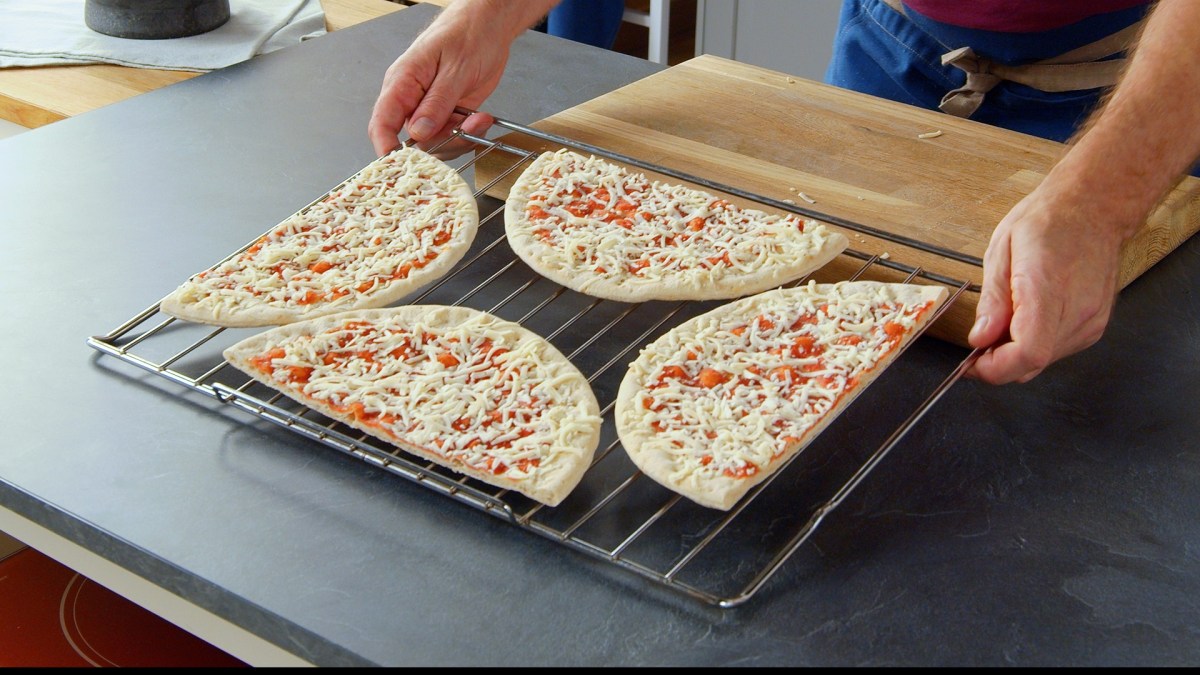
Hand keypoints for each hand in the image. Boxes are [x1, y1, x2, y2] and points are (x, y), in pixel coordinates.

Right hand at [367, 7, 508, 157]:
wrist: (488, 24)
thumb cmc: (466, 33)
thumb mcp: (455, 69)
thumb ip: (436, 103)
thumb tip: (418, 133)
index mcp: (402, 82)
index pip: (382, 122)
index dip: (387, 148)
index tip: (401, 165)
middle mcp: (412, 99)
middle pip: (412, 141)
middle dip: (440, 144)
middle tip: (464, 131)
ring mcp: (430, 108)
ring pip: (435, 143)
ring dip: (459, 138)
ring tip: (479, 119)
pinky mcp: (449, 114)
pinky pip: (452, 136)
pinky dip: (469, 134)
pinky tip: (481, 118)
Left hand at [965, 182, 1126, 383]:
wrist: (1094, 208)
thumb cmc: (1049, 221)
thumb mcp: (1002, 250)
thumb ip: (992, 300)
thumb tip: (980, 338)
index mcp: (1048, 288)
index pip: (1027, 353)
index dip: (995, 368)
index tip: (972, 364)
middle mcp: (1076, 311)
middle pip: (1032, 364)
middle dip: (998, 362)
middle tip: (980, 341)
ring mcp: (1091, 322)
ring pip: (1042, 362)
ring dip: (1015, 353)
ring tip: (1005, 319)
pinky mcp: (1095, 326)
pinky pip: (1056, 351)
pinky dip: (1034, 344)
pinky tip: (1027, 318)